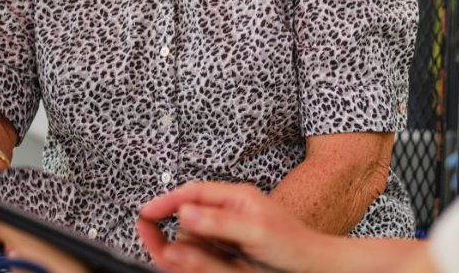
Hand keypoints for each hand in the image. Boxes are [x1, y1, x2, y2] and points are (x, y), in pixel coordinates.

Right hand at [137, 182, 334, 272]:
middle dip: (169, 230)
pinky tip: (198, 263)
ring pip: (192, 238)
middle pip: (188, 216)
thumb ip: (220, 223)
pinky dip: (195, 259)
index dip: (167, 201)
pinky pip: (203, 252)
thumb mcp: (255, 232)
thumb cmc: (293, 245)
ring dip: (183, 250)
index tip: (145, 213)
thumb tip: (186, 214)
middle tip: (151, 242)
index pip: (193, 192)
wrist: (314, 266)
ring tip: (185, 260)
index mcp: (237, 197)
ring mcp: (229, 230)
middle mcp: (230, 210)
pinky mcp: (230, 249)